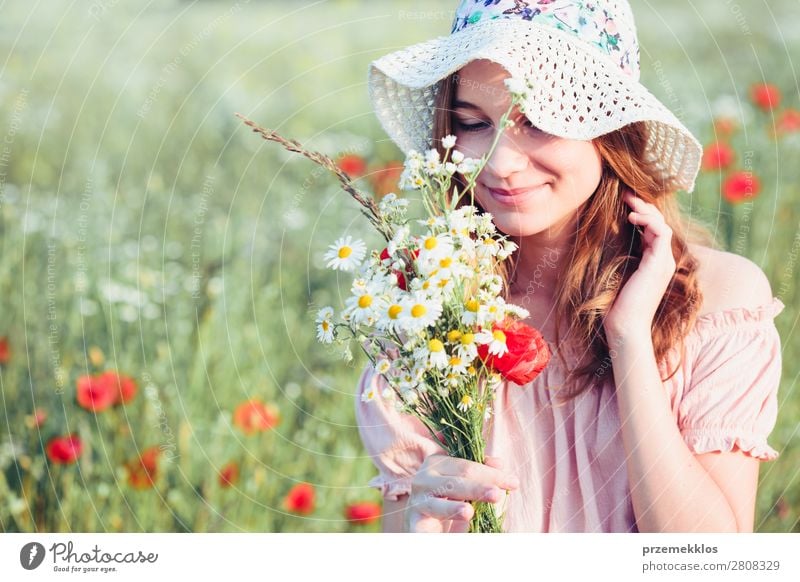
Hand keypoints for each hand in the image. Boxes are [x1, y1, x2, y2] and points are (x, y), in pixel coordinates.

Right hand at [404, 454, 519, 532]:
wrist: (424, 523)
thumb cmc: (448, 498)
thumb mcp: (466, 483)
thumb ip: (482, 472)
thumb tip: (499, 463)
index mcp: (437, 461)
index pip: (467, 466)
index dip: (490, 473)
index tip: (513, 482)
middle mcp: (424, 478)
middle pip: (456, 482)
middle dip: (478, 488)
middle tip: (498, 495)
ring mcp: (418, 500)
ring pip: (438, 504)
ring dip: (453, 508)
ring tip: (469, 512)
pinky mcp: (415, 522)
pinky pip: (427, 525)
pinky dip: (435, 526)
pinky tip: (450, 526)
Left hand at [604, 189, 676, 337]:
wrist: (625, 327)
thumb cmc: (616, 307)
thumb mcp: (615, 276)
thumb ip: (617, 259)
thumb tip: (601, 242)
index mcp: (654, 263)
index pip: (654, 230)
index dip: (642, 213)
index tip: (625, 202)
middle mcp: (663, 260)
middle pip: (660, 223)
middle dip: (644, 206)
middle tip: (627, 194)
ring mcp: (663, 262)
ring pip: (662, 224)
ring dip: (646, 209)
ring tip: (629, 202)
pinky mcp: (659, 264)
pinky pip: (662, 233)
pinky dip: (649, 221)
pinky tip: (632, 218)